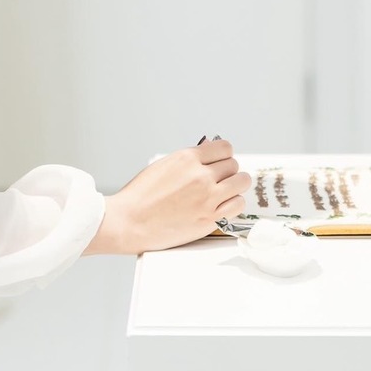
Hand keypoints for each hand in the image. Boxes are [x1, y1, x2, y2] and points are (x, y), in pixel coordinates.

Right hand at [85, 138, 249, 254]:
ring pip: (241, 182)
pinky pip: (238, 204)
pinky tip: (224, 205)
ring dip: (235, 185)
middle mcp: (200, 175)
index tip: (220, 161)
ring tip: (226, 191)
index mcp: (187, 158)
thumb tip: (207, 154)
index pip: (224, 148)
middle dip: (228, 171)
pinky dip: (234, 203)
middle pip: (233, 165)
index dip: (223, 155)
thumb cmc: (140, 195)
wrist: (129, 222)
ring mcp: (207, 197)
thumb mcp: (163, 165)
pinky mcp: (210, 219)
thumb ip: (188, 160)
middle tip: (220, 179)